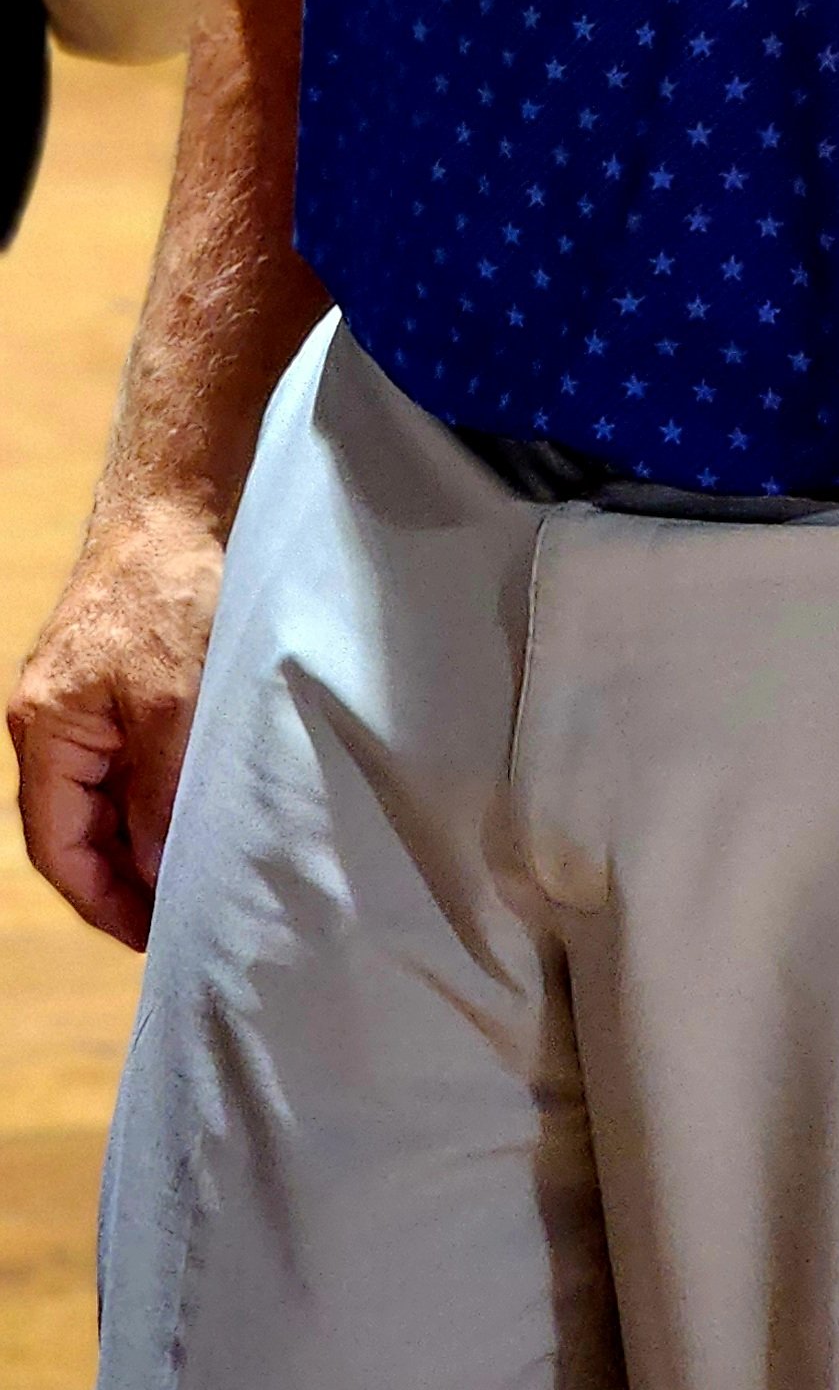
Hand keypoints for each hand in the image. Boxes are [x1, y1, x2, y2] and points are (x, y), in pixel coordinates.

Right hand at [9, 500, 223, 948]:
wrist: (179, 495)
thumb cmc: (171, 591)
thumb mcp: (174, 707)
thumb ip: (160, 795)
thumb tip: (155, 872)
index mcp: (45, 729)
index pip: (56, 847)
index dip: (102, 901)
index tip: (154, 935)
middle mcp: (49, 718)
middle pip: (76, 825)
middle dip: (124, 873)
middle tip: (187, 911)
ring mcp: (80, 695)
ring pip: (104, 791)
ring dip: (145, 831)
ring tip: (201, 866)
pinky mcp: (116, 675)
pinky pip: (126, 755)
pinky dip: (156, 788)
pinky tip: (199, 802)